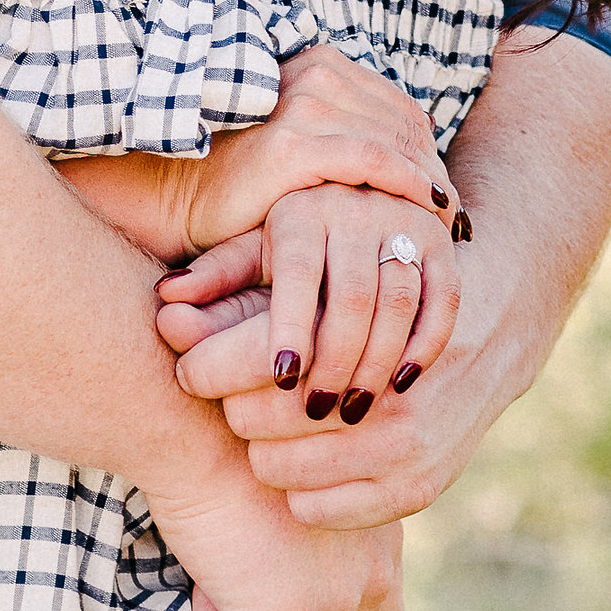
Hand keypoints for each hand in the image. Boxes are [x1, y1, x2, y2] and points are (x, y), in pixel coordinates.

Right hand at [148, 460, 403, 610]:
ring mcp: (339, 601)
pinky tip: (206, 587)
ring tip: (223, 586)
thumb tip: (286, 594)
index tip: (270, 581)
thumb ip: (321, 548)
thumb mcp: (302, 497)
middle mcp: (375, 574)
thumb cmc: (233, 450)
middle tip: (244, 597)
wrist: (204, 430)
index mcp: (383, 544)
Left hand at [161, 302, 525, 529]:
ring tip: (263, 439)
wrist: (492, 316)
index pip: (258, 348)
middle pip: (271, 408)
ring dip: (268, 455)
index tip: (193, 374)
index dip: (210, 368)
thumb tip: (162, 306)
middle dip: (239, 410)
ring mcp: (414, 418)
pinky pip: (335, 504)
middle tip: (234, 407)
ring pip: (293, 461)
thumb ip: (227, 271)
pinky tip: (300, 473)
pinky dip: (309, 495)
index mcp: (357, 291)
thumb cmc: (367, 284)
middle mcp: (389, 356)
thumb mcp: (302, 251)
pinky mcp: (430, 471)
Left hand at [162, 186, 461, 419]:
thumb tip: (165, 302)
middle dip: (331, 362)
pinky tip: (398, 389)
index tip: (280, 378)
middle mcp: (359, 211)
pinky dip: (423, 349)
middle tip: (312, 413)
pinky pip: (441, 305)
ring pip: (397, 306)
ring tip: (348, 414)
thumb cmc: (303, 239)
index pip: (295, 274)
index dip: (287, 327)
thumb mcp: (258, 247)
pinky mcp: (446, 253)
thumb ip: (216, 276)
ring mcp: (408, 231)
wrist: (385, 196)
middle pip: (350, 298)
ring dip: (374, 366)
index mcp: (304, 209)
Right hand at [180, 43, 462, 257]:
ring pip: (395, 141)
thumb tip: (423, 146)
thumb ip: (351, 131)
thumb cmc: (246, 176)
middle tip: (454, 215)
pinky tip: (429, 208)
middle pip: (403, 123)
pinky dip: (408, 184)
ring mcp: (301, 106)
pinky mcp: (292, 145)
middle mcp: (313, 74)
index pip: (399, 106)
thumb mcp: (306, 140)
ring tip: (447, 221)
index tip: (444, 192)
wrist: (181, 194)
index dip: (428, 150)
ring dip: (429, 181)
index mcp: (319, 64)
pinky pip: (373, 161)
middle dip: (434, 170)